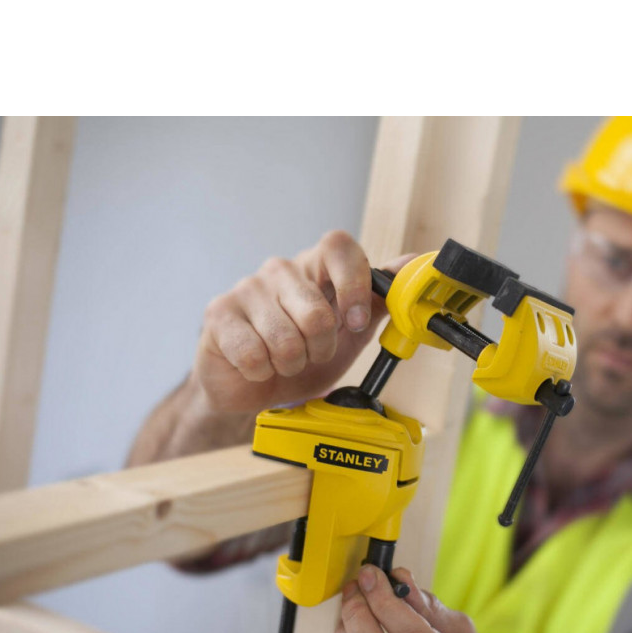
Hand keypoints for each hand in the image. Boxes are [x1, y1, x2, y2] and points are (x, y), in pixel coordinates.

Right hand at [192, 231, 412, 414]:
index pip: (339, 246)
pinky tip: (256, 365)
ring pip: (286, 339)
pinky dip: (261, 372)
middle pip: (317, 311)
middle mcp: (281, 269)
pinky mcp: (218, 314)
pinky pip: (253, 354)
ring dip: (290, 365)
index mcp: (316, 267)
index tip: (356, 322)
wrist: (253, 386)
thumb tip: (413, 264)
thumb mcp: (351, 331)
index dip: (354, 285)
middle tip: (311, 354)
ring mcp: (247, 288)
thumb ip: (380, 300)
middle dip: (321, 349)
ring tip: (282, 361)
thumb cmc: (303, 353)